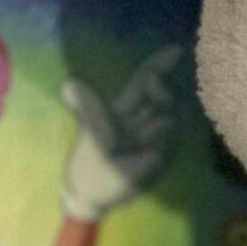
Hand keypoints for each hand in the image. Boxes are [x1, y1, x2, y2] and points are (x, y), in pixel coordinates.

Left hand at [60, 47, 182, 221]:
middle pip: (162, 96)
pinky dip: (153, 149)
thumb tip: (69, 83)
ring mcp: (156, 139)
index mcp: (125, 109)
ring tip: (134, 149)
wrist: (93, 196)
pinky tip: (143, 158)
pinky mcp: (162, 158)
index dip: (161, 63)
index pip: (146, 79)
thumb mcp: (91, 132)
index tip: (177, 49)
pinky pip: (164, 145)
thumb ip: (89, 107)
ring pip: (166, 121)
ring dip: (151, 131)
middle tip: (146, 107)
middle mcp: (145, 121)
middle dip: (160, 94)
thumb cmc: (90, 164)